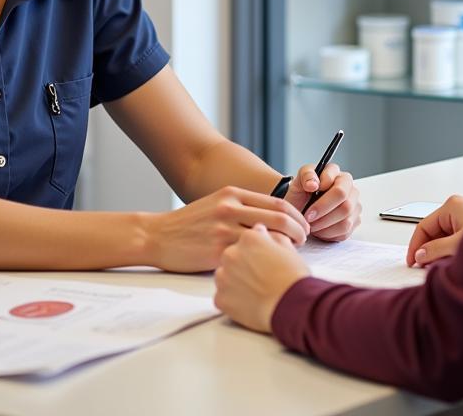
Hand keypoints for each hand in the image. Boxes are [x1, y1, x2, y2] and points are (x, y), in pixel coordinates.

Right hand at [148, 186, 308, 271]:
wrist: (157, 236)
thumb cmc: (189, 224)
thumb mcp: (216, 204)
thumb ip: (242, 208)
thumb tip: (273, 221)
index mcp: (233, 194)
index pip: (279, 203)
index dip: (298, 217)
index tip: (304, 227)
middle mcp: (231, 207)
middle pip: (281, 218)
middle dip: (300, 231)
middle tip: (305, 242)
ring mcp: (224, 228)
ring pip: (269, 237)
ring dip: (286, 248)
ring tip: (290, 256)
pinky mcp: (217, 250)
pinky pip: (250, 255)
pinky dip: (265, 261)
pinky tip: (268, 268)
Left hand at [214, 224, 310, 331]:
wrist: (292, 307)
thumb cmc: (293, 277)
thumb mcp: (288, 248)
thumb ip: (272, 236)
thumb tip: (264, 233)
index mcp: (248, 238)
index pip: (247, 239)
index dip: (258, 249)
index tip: (265, 257)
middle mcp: (231, 254)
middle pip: (233, 255)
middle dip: (244, 262)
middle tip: (260, 274)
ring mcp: (224, 277)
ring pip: (225, 274)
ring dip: (235, 279)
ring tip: (254, 288)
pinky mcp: (221, 298)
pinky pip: (223, 295)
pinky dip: (232, 298)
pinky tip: (248, 301)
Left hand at [285, 162, 361, 241]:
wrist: (300, 210)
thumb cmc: (301, 195)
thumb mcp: (298, 182)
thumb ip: (306, 176)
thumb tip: (314, 184)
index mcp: (337, 174)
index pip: (339, 190)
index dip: (323, 202)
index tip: (308, 208)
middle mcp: (349, 187)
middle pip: (346, 207)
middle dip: (324, 216)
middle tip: (308, 219)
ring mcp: (354, 204)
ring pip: (346, 222)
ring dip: (325, 226)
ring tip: (311, 224)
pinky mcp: (354, 221)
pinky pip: (345, 232)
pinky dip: (329, 234)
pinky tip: (319, 229)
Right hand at [405, 195, 462, 266]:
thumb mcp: (458, 244)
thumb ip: (436, 250)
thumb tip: (420, 255)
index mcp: (451, 206)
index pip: (423, 226)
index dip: (415, 245)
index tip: (412, 261)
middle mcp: (459, 207)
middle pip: (434, 230)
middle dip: (430, 249)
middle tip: (428, 266)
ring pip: (446, 234)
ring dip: (442, 250)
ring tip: (445, 265)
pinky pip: (457, 236)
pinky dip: (453, 248)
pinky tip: (457, 260)